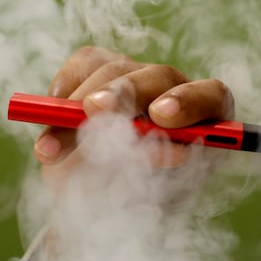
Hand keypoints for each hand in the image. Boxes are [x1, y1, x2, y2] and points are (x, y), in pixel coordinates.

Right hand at [33, 46, 233, 184]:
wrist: (109, 194)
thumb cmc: (139, 198)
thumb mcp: (150, 197)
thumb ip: (151, 175)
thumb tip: (149, 151)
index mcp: (203, 121)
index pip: (209, 97)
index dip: (187, 102)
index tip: (159, 117)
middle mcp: (174, 92)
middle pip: (159, 76)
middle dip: (125, 92)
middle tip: (95, 109)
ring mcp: (138, 76)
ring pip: (114, 69)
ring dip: (78, 105)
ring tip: (51, 148)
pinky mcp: (106, 69)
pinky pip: (84, 63)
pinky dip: (64, 87)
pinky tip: (52, 114)